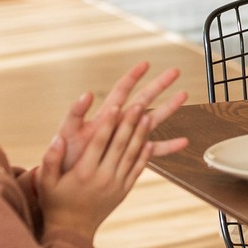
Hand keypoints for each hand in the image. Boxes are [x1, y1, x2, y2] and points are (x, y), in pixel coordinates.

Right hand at [37, 105, 158, 239]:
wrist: (72, 230)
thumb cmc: (55, 202)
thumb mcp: (46, 182)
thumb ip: (51, 159)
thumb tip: (58, 137)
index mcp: (83, 173)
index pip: (99, 143)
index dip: (109, 124)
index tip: (116, 106)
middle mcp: (102, 178)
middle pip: (119, 146)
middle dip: (129, 123)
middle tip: (139, 104)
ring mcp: (116, 185)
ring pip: (132, 156)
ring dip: (141, 135)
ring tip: (149, 117)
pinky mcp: (124, 191)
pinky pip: (137, 170)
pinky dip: (144, 155)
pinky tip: (150, 141)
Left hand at [54, 62, 188, 171]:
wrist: (64, 184)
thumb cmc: (63, 158)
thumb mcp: (66, 134)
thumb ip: (74, 115)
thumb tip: (87, 94)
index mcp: (103, 117)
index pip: (121, 91)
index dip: (132, 77)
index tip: (145, 64)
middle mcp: (117, 124)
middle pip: (142, 100)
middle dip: (158, 85)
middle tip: (175, 71)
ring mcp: (125, 139)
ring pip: (152, 120)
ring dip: (168, 108)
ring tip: (184, 94)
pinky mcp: (129, 156)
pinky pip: (152, 150)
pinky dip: (168, 146)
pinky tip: (184, 142)